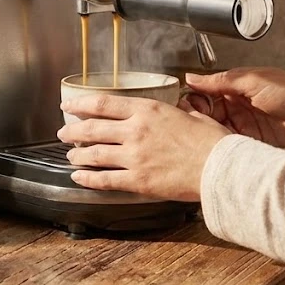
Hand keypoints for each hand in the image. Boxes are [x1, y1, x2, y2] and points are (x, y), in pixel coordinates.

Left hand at [57, 95, 229, 200]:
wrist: (221, 168)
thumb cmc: (212, 142)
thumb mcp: (191, 115)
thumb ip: (173, 113)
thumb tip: (174, 111)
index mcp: (148, 110)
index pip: (104, 103)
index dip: (81, 104)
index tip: (69, 105)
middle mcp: (136, 131)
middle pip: (92, 128)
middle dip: (72, 130)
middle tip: (63, 132)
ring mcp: (134, 156)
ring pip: (94, 154)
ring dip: (77, 155)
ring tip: (70, 156)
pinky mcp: (137, 180)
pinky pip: (104, 179)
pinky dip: (87, 179)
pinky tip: (78, 178)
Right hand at [182, 67, 284, 151]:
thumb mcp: (253, 80)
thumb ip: (222, 81)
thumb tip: (193, 78)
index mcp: (236, 87)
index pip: (206, 93)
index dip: (194, 100)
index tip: (187, 106)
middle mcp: (237, 106)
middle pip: (208, 113)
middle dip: (199, 118)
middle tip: (194, 123)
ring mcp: (244, 125)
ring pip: (217, 130)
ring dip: (210, 133)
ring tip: (204, 135)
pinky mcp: (252, 143)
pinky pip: (232, 145)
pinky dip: (223, 146)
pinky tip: (218, 146)